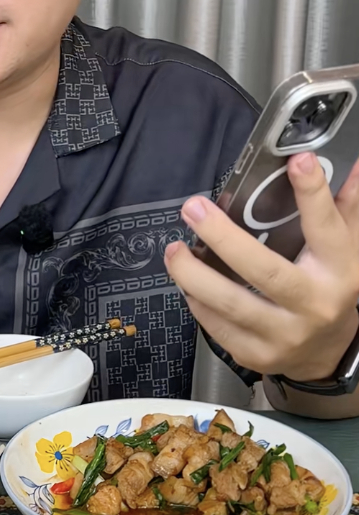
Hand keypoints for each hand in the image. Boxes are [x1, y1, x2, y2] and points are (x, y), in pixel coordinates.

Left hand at [164, 152, 358, 379]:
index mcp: (339, 270)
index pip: (326, 228)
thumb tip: (354, 164)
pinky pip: (218, 327)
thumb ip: (347, 207)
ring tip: (174, 249)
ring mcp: (284, 334)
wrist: (327, 353)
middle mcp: (313, 304)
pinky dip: (197, 302)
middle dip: (224, 238)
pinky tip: (184, 281)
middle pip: (265, 271)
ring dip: (194, 275)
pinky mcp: (257, 354)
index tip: (297, 160)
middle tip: (193, 208)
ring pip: (232, 304)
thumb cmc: (332, 286)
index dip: (312, 194)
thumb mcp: (348, 248)